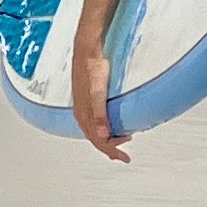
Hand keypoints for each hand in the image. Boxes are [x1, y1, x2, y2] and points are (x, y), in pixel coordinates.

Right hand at [72, 44, 129, 162]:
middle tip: (124, 154)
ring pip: (93, 130)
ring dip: (106, 139)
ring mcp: (83, 106)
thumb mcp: (98, 92)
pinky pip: (92, 121)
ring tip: (119, 141)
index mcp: (84, 114)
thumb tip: (103, 135)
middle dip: (110, 148)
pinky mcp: (86, 99)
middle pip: (95, 138)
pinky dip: (101, 128)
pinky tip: (107, 125)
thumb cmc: (92, 67)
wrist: (87, 49)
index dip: (111, 150)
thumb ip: (100, 115)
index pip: (97, 140)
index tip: (124, 157)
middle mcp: (82, 113)